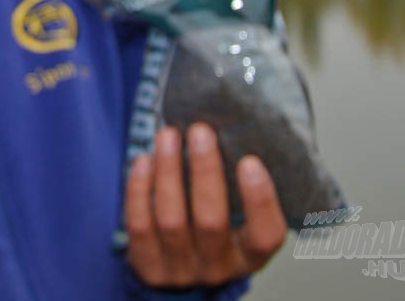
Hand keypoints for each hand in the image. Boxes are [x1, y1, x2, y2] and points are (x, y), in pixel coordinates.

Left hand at [125, 124, 287, 287]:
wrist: (176, 277)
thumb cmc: (214, 231)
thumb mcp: (237, 221)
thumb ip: (239, 188)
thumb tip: (231, 126)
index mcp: (250, 256)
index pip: (265, 236)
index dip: (260, 200)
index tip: (250, 160)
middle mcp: (217, 267)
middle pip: (211, 221)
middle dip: (205, 171)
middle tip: (200, 131)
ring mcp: (180, 269)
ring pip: (171, 220)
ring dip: (168, 171)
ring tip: (168, 135)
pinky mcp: (147, 265)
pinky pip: (139, 223)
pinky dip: (140, 188)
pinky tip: (145, 159)